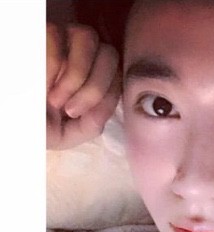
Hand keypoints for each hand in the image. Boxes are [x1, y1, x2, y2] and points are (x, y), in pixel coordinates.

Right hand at [47, 23, 120, 149]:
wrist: (13, 119)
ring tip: (54, 97)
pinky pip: (57, 37)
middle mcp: (86, 56)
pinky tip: (39, 81)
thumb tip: (103, 109)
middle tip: (70, 110)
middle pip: (110, 55)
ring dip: (76, 74)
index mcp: (98, 79)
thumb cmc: (41, 125)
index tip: (77, 115)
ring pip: (89, 38)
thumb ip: (92, 125)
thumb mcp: (69, 134)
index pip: (119, 77)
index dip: (105, 97)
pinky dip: (51, 64)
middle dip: (94, 88)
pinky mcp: (43, 32)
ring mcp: (65, 40)